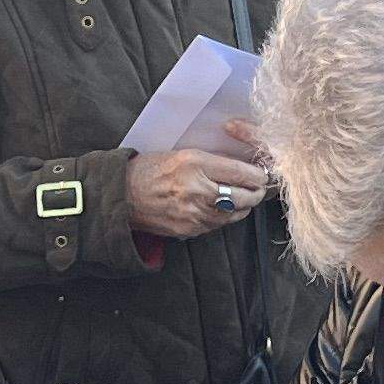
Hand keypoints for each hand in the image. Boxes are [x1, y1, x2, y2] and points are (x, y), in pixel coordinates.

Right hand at [128, 147, 271, 240]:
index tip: (262, 174)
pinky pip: (219, 224)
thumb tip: (242, 167)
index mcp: (195, 164)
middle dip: (256, 192)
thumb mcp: (182, 154)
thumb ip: (212, 161)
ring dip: (244, 206)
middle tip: (258, 187)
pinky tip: (222, 208)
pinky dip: (225, 216)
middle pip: (245, 196)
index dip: (258, 175)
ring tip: (243, 197)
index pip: (242, 172)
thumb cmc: (150, 170)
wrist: (122, 196)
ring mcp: (195, 213)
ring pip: (236, 213)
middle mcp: (197, 189)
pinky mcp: (191, 229)